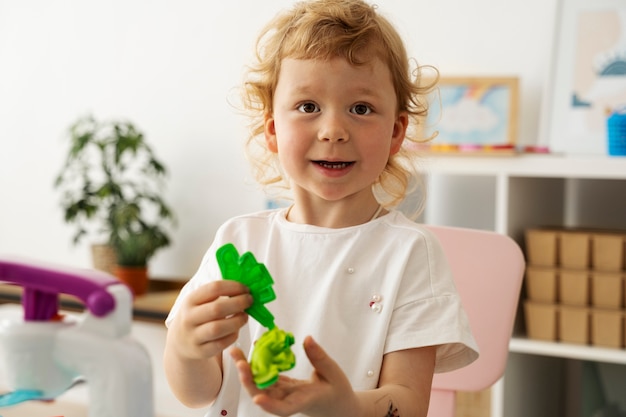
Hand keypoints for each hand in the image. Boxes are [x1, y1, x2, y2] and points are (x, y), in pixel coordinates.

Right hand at [169, 280, 252, 360]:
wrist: (180, 340)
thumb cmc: (197, 315)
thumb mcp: (199, 301)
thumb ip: (217, 294)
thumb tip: (244, 288)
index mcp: (190, 300)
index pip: (214, 288)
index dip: (234, 287)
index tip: (245, 288)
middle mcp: (188, 318)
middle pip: (217, 309)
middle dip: (238, 303)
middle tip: (250, 300)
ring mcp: (193, 336)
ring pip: (218, 328)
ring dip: (237, 321)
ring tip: (245, 316)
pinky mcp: (200, 351)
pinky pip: (221, 344)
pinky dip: (232, 336)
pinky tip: (236, 329)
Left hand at [230, 336, 360, 416]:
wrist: (337, 405)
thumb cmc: (337, 391)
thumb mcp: (333, 372)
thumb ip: (319, 357)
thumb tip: (307, 339)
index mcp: (304, 400)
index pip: (284, 408)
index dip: (270, 405)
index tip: (258, 398)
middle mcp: (289, 400)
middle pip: (264, 396)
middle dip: (249, 381)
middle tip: (239, 362)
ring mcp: (283, 395)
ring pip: (261, 387)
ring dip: (247, 372)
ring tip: (236, 353)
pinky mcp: (281, 388)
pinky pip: (266, 379)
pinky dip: (257, 367)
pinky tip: (250, 354)